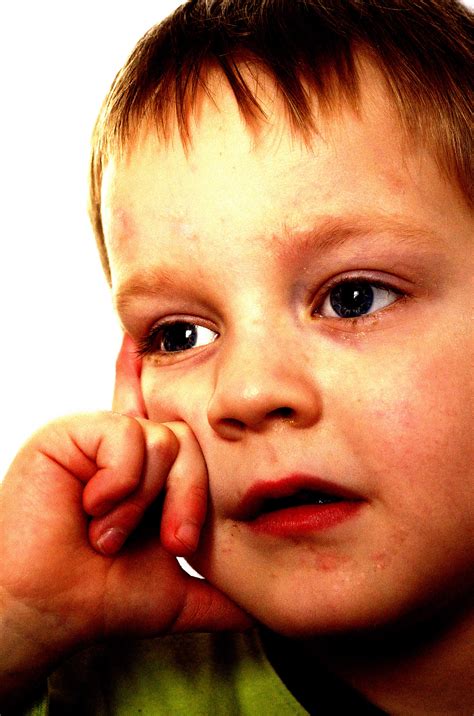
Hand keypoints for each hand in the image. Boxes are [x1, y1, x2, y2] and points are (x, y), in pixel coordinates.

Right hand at [0, 335, 250, 703]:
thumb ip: (219, 598)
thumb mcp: (175, 597)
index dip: (173, 393)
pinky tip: (91, 505)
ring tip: (107, 532)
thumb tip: (261, 612)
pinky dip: (120, 481)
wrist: (46, 611)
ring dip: (141, 502)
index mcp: (148, 479)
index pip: (171, 430)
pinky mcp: (75, 434)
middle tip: (169, 542)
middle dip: (188, 501)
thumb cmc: (97, 599)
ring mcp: (102, 441)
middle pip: (189, 442)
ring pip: (164, 441)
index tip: (161, 357)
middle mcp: (127, 454)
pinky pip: (129, 438)